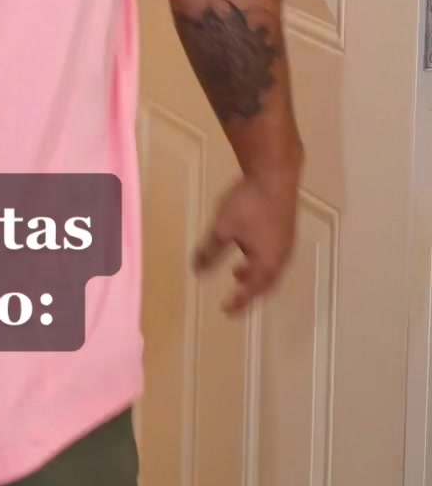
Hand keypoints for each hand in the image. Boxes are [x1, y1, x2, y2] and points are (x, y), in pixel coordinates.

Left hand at [193, 167, 298, 314]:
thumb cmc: (248, 205)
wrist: (275, 174)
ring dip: (255, 275)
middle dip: (250, 291)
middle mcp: (281, 258)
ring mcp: (286, 243)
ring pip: (270, 268)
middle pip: (265, 283)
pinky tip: (248, 247)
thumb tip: (198, 272)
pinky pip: (273, 255)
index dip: (238, 302)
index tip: (226, 311)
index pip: (251, 291)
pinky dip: (260, 261)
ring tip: (238, 273)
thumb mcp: (222, 229)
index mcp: (267, 264)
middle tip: (235, 298)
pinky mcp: (286, 229)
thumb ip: (209, 252)